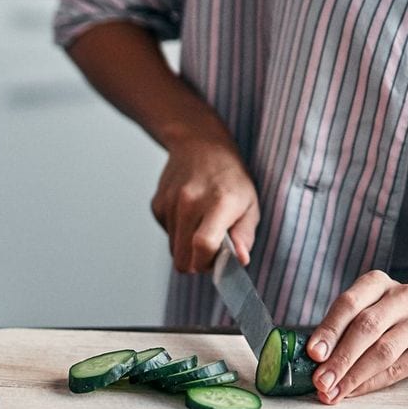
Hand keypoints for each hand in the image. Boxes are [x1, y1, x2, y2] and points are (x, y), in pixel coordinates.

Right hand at [151, 135, 259, 272]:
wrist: (200, 145)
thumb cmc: (230, 178)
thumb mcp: (250, 204)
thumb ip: (245, 236)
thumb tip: (239, 260)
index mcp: (219, 202)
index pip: (203, 245)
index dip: (208, 263)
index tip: (216, 262)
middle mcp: (190, 201)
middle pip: (183, 258)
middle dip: (196, 262)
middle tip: (211, 248)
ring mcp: (170, 202)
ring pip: (173, 250)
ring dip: (187, 246)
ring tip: (201, 224)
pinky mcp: (157, 204)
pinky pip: (167, 234)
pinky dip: (178, 232)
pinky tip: (188, 213)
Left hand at [307, 271, 407, 401]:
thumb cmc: (389, 312)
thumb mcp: (368, 303)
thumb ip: (342, 324)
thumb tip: (313, 358)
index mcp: (377, 282)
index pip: (349, 304)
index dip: (329, 330)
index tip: (312, 353)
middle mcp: (402, 298)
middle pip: (366, 328)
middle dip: (339, 358)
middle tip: (320, 381)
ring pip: (383, 352)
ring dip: (353, 375)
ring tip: (332, 391)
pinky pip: (398, 369)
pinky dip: (371, 383)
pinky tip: (353, 391)